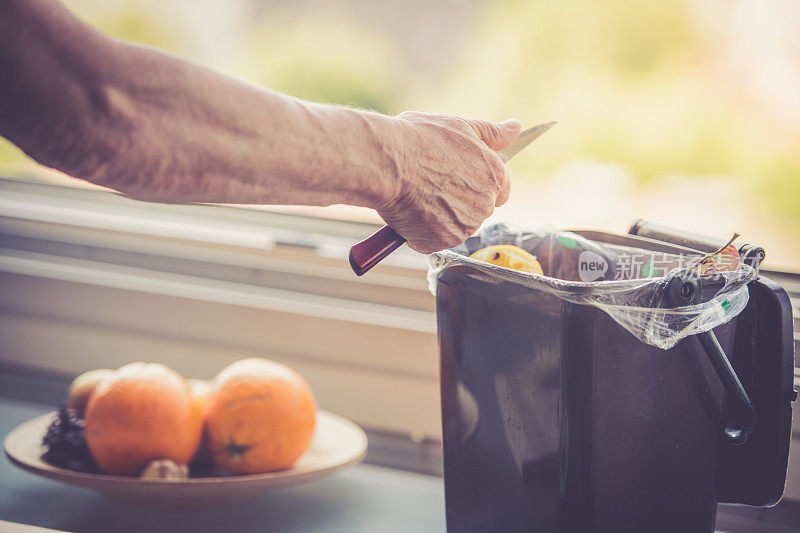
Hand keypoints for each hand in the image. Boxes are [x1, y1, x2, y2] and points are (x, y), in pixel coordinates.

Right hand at [377, 111, 520, 253]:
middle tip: (430, 184)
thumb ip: (491, 133)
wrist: (386, 162)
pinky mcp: (443, 241)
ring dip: (440, 218)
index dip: (479, 183)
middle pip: (477, 209)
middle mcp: (486, 203)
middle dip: (458, 201)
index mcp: (494, 175)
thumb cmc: (418, 140)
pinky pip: (434, 241)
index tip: (457, 179)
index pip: (501, 188)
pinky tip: (409, 212)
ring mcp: (465, 224)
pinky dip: (421, 233)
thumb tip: (515, 128)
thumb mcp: (459, 127)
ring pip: (456, 226)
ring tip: (417, 196)